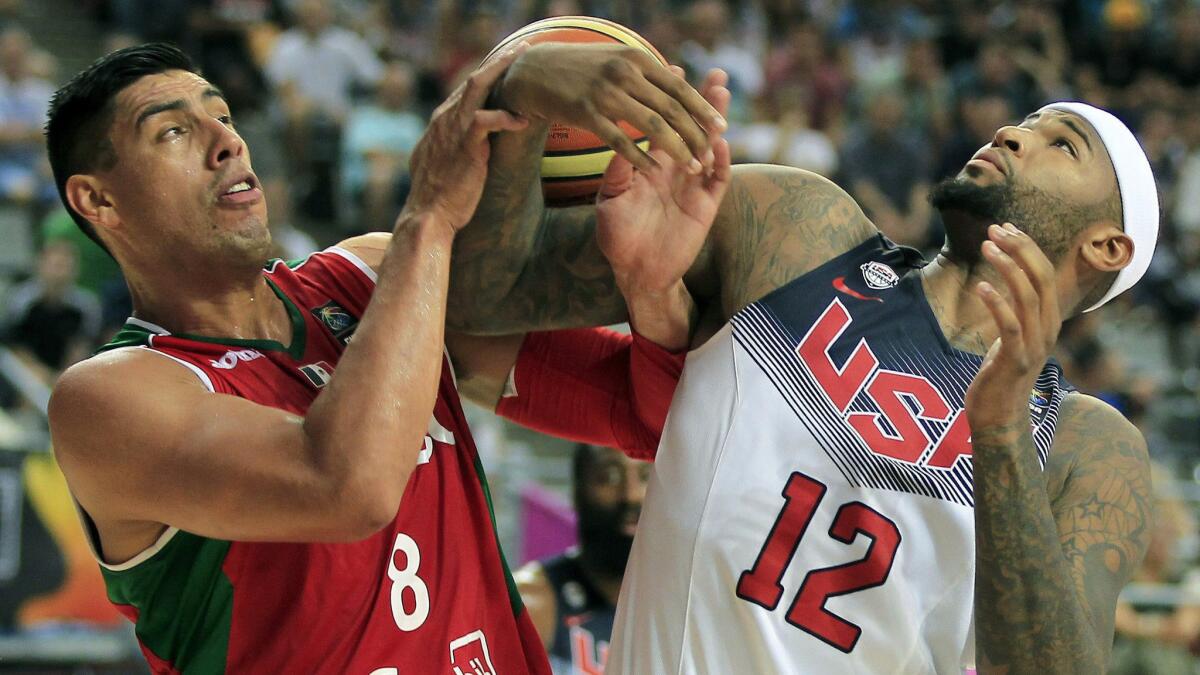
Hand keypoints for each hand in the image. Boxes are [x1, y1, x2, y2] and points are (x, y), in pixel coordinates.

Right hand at [404, 44, 530, 230]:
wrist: (429, 217)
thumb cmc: (438, 198)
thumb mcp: (438, 166)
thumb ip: (449, 149)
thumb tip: (462, 149)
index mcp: (441, 122)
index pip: (466, 90)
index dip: (488, 75)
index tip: (508, 66)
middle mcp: (444, 119)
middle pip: (473, 79)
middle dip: (498, 61)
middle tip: (522, 49)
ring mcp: (453, 129)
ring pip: (477, 86)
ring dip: (502, 70)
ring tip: (525, 60)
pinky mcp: (465, 145)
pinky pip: (486, 119)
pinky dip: (505, 117)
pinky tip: (523, 120)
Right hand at [495, 43, 726, 172]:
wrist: (533, 70)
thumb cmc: (580, 69)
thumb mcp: (616, 60)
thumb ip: (645, 73)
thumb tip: (678, 79)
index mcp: (637, 59)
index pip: (679, 87)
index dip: (703, 108)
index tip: (722, 126)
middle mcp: (625, 72)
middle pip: (672, 108)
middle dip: (696, 134)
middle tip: (711, 154)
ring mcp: (606, 92)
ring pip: (652, 126)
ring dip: (677, 149)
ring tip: (693, 167)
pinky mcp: (587, 112)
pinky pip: (620, 140)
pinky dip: (640, 156)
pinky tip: (655, 170)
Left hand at [595, 69, 731, 295]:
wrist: (636, 272)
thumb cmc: (617, 236)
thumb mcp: (610, 201)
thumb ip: (617, 171)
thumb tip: (619, 138)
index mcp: (649, 163)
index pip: (662, 123)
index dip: (667, 98)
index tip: (671, 67)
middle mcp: (674, 169)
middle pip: (692, 128)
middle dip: (702, 101)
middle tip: (714, 73)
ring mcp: (693, 185)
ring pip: (710, 147)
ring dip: (716, 122)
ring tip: (722, 94)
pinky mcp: (706, 205)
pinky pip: (718, 178)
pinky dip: (721, 160)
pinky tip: (720, 141)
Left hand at [964, 223, 1062, 432]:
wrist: (999, 418)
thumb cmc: (1000, 376)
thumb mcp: (1011, 338)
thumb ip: (1014, 313)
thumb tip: (1003, 284)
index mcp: (1047, 321)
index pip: (1045, 274)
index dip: (1027, 247)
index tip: (1005, 227)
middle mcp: (1047, 329)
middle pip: (1041, 278)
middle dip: (1020, 249)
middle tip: (995, 229)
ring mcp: (1034, 345)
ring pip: (1028, 297)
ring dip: (1007, 268)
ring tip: (987, 247)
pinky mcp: (1016, 361)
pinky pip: (1010, 326)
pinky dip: (997, 303)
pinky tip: (981, 287)